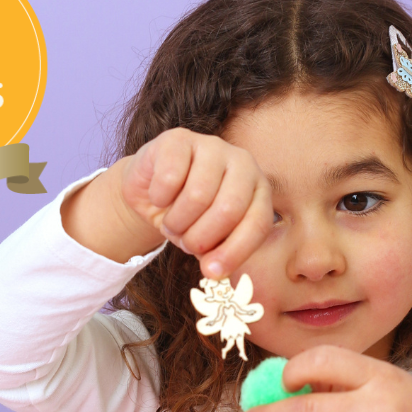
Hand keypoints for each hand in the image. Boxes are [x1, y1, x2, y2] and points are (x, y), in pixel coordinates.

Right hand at [61, 128, 273, 275]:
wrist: (153, 193)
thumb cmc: (190, 220)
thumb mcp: (210, 243)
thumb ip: (219, 256)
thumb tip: (215, 274)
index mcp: (259, 191)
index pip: (257, 224)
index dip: (234, 252)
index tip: (211, 272)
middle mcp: (243, 164)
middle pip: (229, 209)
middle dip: (201, 237)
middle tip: (185, 243)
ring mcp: (212, 146)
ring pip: (198, 195)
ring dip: (177, 221)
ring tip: (172, 223)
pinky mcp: (180, 138)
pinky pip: (170, 177)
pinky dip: (159, 198)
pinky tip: (158, 197)